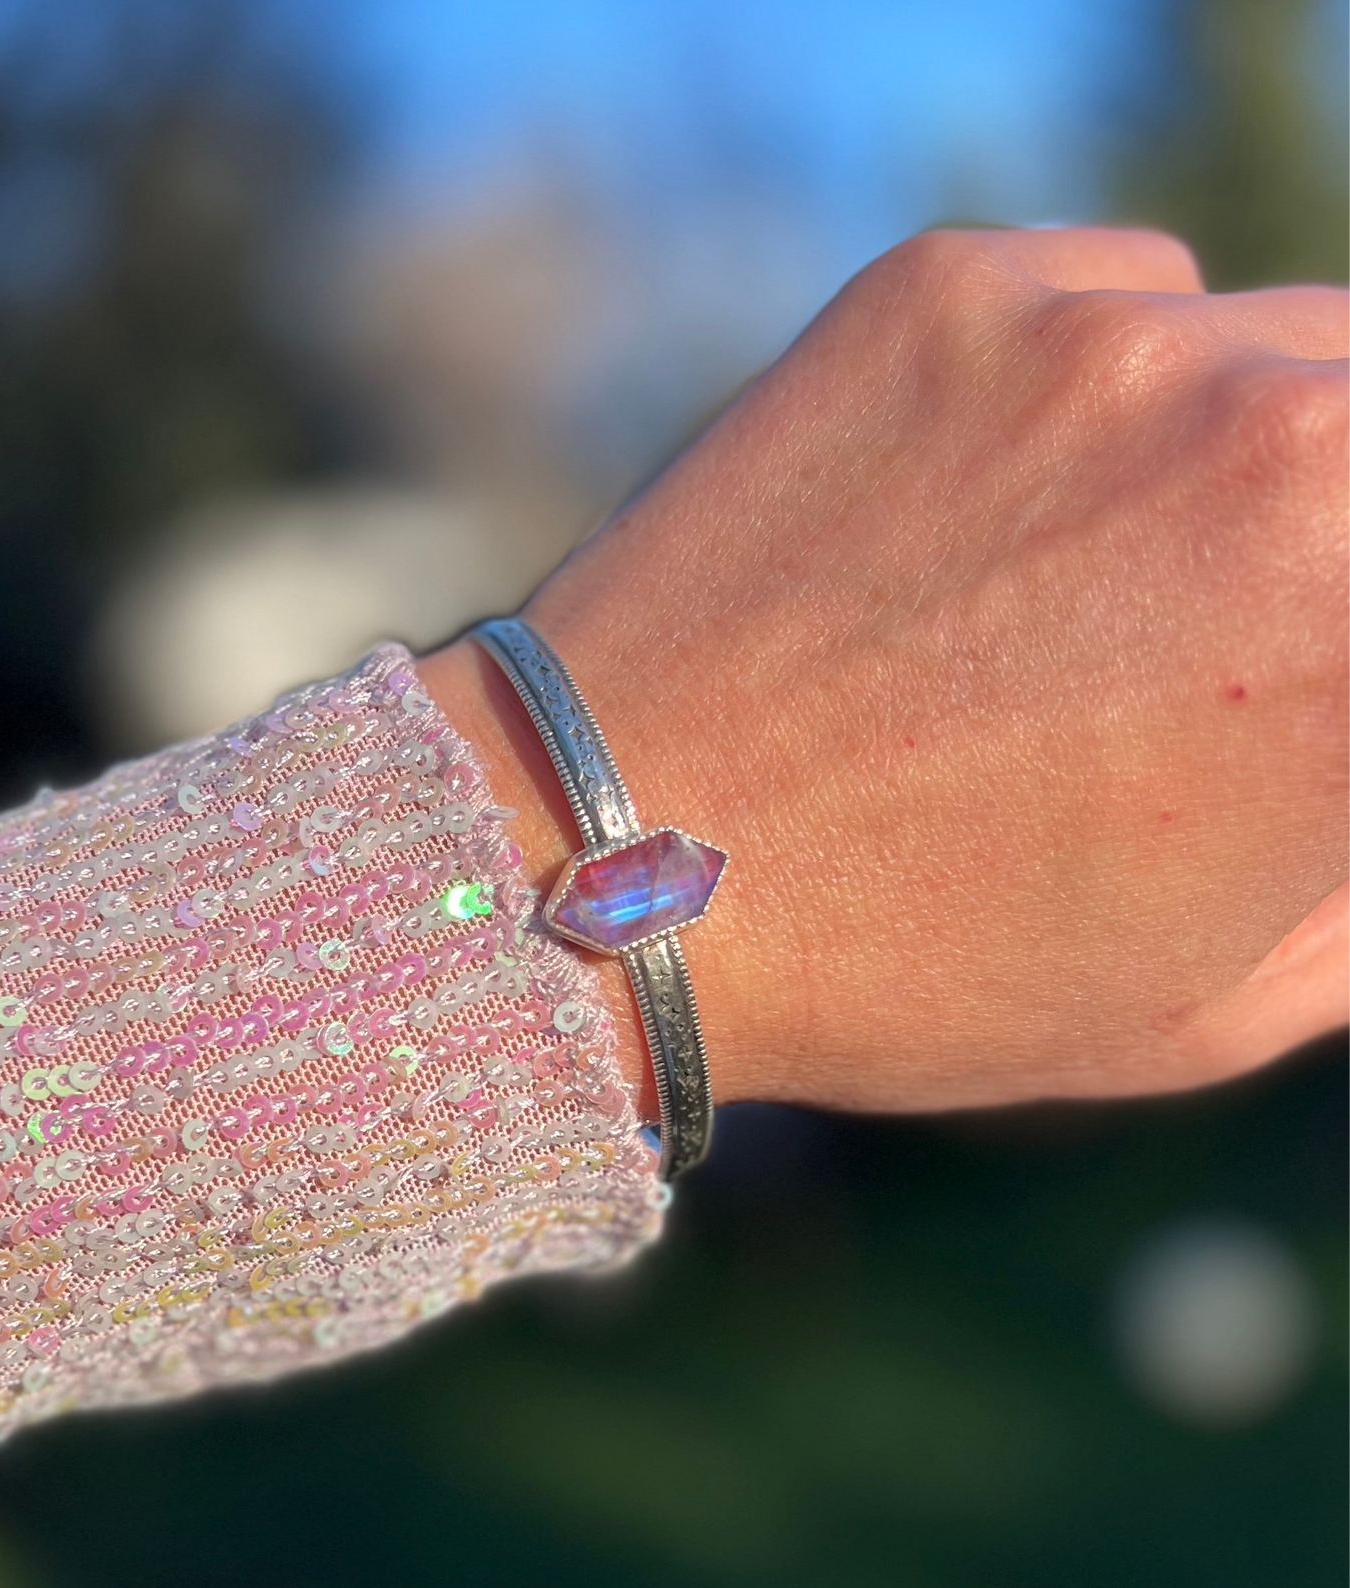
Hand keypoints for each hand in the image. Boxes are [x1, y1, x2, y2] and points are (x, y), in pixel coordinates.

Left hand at [423, 225, 1349, 1114]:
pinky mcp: (952, 288)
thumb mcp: (1210, 1000)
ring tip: (1104, 580)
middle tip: (1230, 629)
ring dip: (1245, 446)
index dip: (1342, 650)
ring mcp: (1097, 339)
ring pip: (1278, 343)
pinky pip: (1124, 293)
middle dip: (1337, 538)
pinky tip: (1001, 507)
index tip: (1295, 692)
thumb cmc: (910, 969)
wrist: (610, 862)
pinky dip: (1107, 386)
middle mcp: (1269, 438)